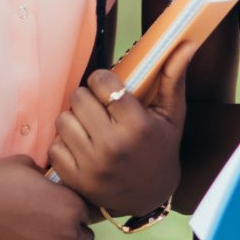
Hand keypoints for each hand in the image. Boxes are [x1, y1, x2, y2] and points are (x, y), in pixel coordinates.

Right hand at [0, 157, 98, 239]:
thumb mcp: (29, 166)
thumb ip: (49, 179)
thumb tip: (53, 181)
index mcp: (71, 207)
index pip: (88, 215)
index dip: (74, 211)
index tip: (60, 210)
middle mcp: (65, 236)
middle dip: (71, 234)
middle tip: (48, 226)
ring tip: (30, 238)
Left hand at [50, 46, 194, 216]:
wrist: (150, 196)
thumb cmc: (161, 148)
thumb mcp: (171, 115)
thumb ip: (173, 78)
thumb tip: (186, 43)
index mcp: (137, 126)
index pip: (102, 82)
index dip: (102, 80)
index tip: (109, 88)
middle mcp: (113, 146)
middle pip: (78, 98)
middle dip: (87, 98)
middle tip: (99, 108)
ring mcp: (92, 165)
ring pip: (63, 120)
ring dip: (74, 120)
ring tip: (90, 127)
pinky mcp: (76, 180)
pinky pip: (54, 147)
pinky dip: (64, 145)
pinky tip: (81, 147)